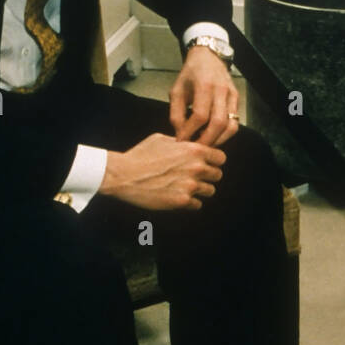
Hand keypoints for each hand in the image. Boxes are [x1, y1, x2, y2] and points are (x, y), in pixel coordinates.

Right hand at [101, 132, 224, 210]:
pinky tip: (180, 197)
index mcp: (194, 150)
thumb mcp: (162, 139)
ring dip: (200, 190)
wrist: (124, 175)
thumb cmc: (140, 155)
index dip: (214, 161)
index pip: (221, 158)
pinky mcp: (182, 201)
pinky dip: (191, 203)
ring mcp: (190, 185)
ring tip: (187, 188)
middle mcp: (196, 167)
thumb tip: (188, 144)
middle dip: (208, 176)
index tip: (207, 164)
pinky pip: (197, 205)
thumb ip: (180, 142)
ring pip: (209, 191)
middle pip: (217, 175)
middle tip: (196, 177)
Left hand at [169, 45, 239, 145]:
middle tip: (194, 150)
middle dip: (205, 140)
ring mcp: (232, 95)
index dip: (190, 131)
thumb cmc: (190, 75)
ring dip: (218, 140)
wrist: (208, 58)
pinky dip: (225, 134)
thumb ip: (176, 114)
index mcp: (203, 86)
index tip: (180, 141)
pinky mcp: (237, 99)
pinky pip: (235, 122)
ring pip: (231, 126)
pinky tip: (214, 137)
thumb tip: (180, 135)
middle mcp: (221, 91)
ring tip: (205, 146)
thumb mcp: (176, 91)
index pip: (199, 115)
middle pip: (217, 123)